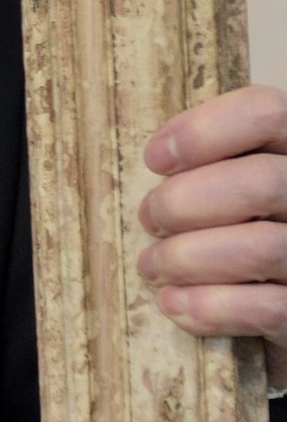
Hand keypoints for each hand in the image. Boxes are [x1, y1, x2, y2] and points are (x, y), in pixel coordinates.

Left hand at [138, 84, 286, 385]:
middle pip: (262, 182)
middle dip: (186, 202)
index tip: (154, 158)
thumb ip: (211, 163)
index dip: (203, 131)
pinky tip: (175, 303)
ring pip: (261, 248)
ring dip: (187, 258)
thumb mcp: (233, 182)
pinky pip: (266, 308)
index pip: (266, 112)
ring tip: (153, 266)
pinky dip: (209, 306)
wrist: (275, 297)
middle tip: (148, 219)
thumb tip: (160, 158)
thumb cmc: (241, 228)